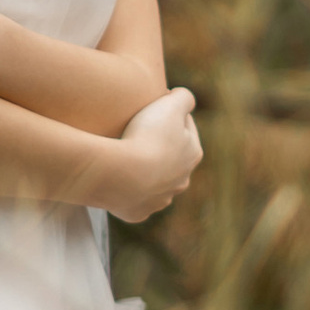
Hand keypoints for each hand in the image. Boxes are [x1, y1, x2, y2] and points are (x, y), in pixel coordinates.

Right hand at [102, 87, 200, 222]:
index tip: (153, 104)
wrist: (120, 175)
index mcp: (192, 154)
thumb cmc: (147, 137)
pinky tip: (117, 179)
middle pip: (172, 157)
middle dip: (160, 145)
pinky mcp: (137, 212)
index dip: (170, 113)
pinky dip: (127, 189)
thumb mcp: (170, 104)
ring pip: (155, 182)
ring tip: (126, 156)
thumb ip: (184, 97)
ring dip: (145, 170)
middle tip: (138, 131)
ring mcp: (159, 200)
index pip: (186, 126)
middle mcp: (181, 181)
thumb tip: (184, 97)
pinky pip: (133, 199)